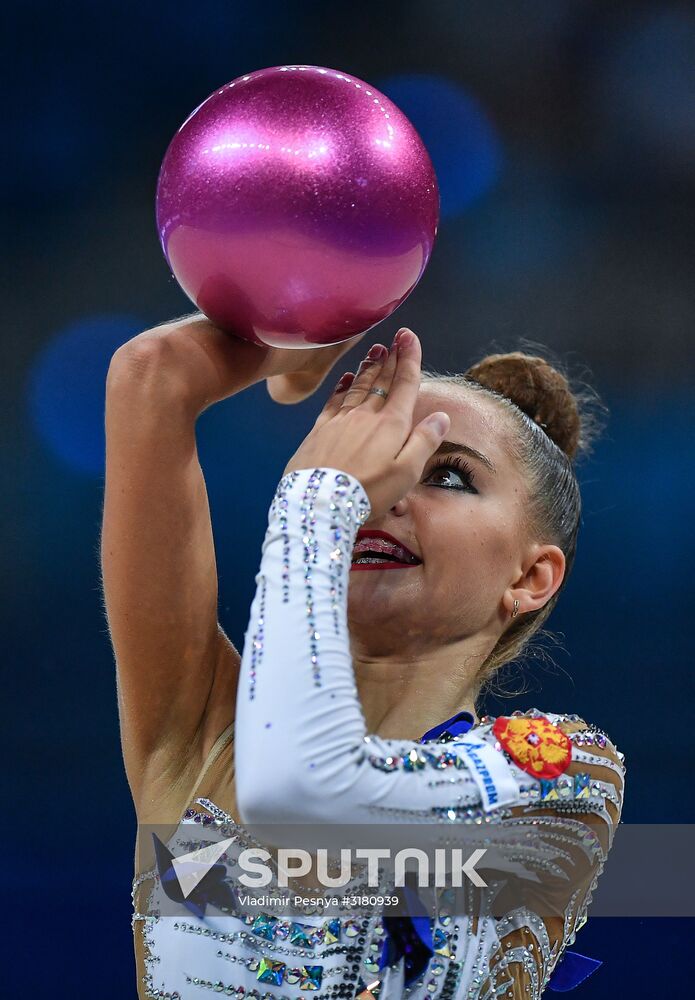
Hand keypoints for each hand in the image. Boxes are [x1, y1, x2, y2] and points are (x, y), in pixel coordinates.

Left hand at [282, 329, 450, 518]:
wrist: (320, 503)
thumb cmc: (368, 493)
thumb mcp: (406, 474)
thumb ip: (424, 442)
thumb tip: (441, 416)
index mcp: (392, 424)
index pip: (405, 384)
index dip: (409, 358)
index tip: (409, 336)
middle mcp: (366, 415)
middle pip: (382, 381)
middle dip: (391, 358)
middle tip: (395, 338)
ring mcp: (340, 420)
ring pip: (358, 386)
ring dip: (368, 367)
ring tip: (375, 350)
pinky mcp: (320, 430)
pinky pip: (334, 400)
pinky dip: (342, 386)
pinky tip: (345, 378)